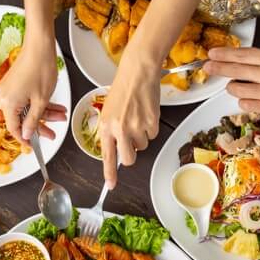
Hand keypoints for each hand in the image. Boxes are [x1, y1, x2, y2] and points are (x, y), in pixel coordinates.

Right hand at [0, 41, 65, 145]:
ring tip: (60, 115)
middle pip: (21, 118)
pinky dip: (39, 102)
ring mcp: (8, 88)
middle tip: (53, 132)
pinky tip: (55, 106)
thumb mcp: (41, 100)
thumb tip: (26, 134)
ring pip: (26, 107)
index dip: (25, 138)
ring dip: (44, 112)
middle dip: (40, 124)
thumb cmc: (41, 69)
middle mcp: (4, 96)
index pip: (14, 128)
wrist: (40, 45)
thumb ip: (33, 120)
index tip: (34, 145)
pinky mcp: (14, 82)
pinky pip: (26, 98)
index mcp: (7, 102)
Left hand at [99, 58, 160, 188]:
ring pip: (143, 146)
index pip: (107, 156)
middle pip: (129, 158)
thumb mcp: (109, 111)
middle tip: (131, 141)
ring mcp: (136, 127)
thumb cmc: (123, 90)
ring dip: (142, 136)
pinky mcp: (151, 123)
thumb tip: (117, 149)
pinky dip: (151, 127)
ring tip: (137, 117)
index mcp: (106, 126)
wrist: (137, 73)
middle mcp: (119, 129)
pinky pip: (153, 135)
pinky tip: (146, 114)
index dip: (109, 173)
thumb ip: (111, 131)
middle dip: (131, 154)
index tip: (111, 185)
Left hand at [206, 47, 259, 115]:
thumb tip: (231, 59)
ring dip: (232, 86)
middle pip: (237, 71)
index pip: (243, 55)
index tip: (211, 54)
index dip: (225, 54)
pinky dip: (243, 99)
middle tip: (207, 67)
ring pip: (237, 90)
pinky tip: (249, 96)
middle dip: (219, 68)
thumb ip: (258, 59)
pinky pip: (245, 104)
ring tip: (237, 84)